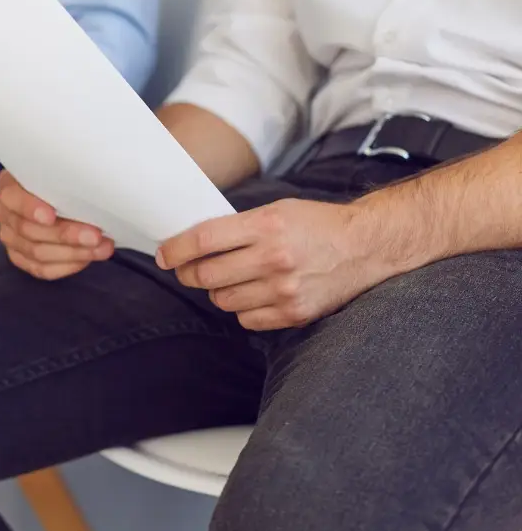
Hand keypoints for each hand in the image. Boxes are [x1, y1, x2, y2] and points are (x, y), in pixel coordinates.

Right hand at [0, 170, 113, 279]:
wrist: (58, 195)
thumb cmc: (61, 180)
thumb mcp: (59, 172)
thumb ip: (65, 179)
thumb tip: (89, 188)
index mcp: (8, 185)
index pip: (11, 197)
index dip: (30, 208)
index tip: (51, 216)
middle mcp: (3, 212)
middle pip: (28, 230)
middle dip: (65, 235)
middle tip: (95, 236)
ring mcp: (10, 238)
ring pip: (37, 253)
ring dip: (74, 252)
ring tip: (102, 248)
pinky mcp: (20, 258)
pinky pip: (41, 269)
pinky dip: (67, 266)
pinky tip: (87, 259)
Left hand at [158, 198, 385, 330]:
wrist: (366, 246)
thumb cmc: (315, 225)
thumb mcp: (276, 211)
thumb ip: (237, 227)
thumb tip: (190, 244)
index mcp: (267, 226)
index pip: (204, 241)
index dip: (175, 250)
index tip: (164, 255)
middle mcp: (274, 258)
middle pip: (207, 275)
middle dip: (189, 274)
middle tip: (188, 270)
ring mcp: (285, 289)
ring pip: (223, 300)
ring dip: (218, 292)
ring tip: (230, 279)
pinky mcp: (294, 313)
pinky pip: (246, 320)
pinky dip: (242, 309)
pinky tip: (253, 294)